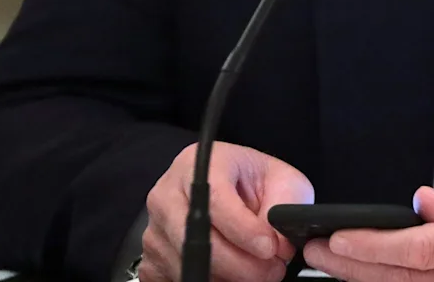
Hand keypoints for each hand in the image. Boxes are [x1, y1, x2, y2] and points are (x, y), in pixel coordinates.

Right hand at [139, 142, 314, 281]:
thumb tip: (279, 245)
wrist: (236, 189)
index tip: (269, 247)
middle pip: (195, 238)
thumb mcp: (281, 180)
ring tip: (258, 271)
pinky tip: (229, 275)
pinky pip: (173, 278)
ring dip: (228, 276)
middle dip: (239, 262)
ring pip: (186, 263)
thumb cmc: (255, 182)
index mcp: (200, 163)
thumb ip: (282, 207)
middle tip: (271, 269)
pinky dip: (207, 281)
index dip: (243, 229)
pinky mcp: (151, 256)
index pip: (215, 199)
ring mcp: (155, 227)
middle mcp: (169, 193)